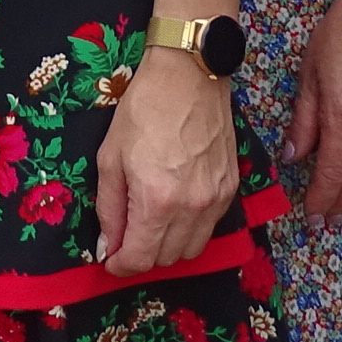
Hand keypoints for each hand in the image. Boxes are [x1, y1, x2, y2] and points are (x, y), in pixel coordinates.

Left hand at [94, 48, 239, 276]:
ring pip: (193, 248)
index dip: (121, 266)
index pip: (141, 258)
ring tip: (150, 226)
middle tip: (126, 239)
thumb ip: (109, 208)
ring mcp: (217, 199)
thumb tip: (109, 245)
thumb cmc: (143, 109)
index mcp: (157, 200)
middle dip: (143, 256)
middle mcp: (192, 207)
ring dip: (169, 247)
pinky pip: (211, 226)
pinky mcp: (232, 188)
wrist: (189, 75)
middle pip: (168, 259)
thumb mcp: (110, 157)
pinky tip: (175, 209)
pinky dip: (191, 229)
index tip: (111, 260)